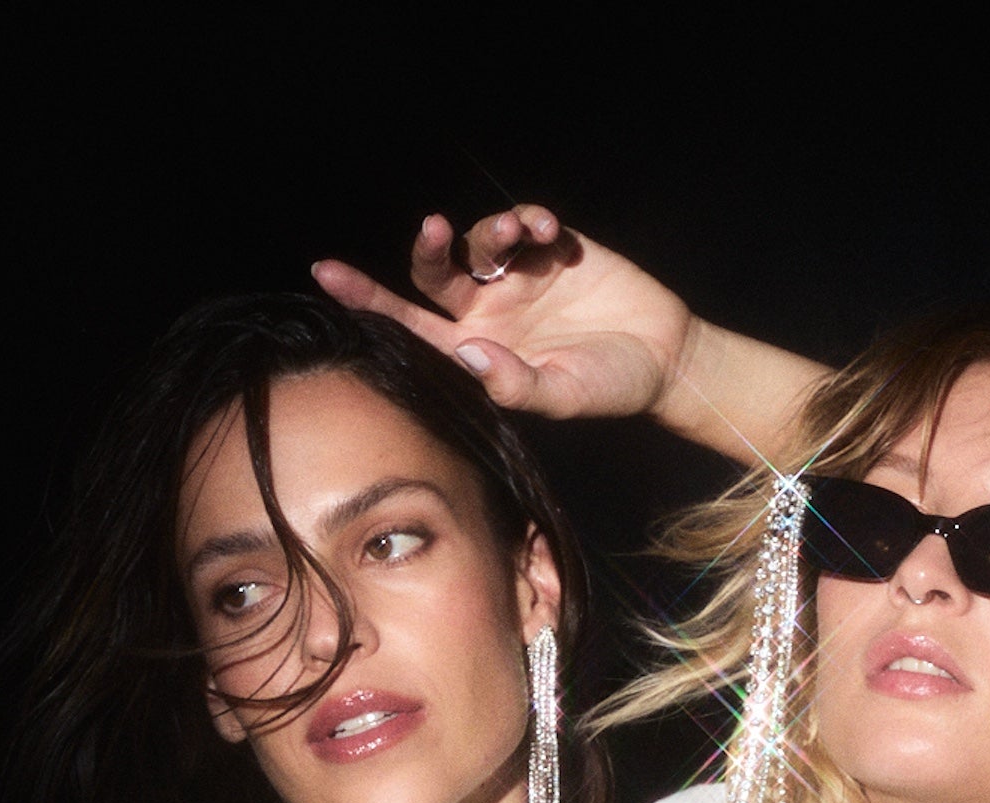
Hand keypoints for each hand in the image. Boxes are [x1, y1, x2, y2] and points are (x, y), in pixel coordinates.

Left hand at [313, 206, 695, 425]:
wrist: (663, 358)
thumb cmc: (609, 387)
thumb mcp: (564, 395)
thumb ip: (517, 382)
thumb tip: (471, 353)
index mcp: (477, 352)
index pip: (412, 327)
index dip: (368, 301)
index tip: (326, 274)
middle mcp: (487, 312)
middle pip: (433, 274)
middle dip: (428, 248)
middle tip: (437, 232)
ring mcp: (517, 278)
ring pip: (478, 241)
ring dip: (492, 231)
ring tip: (522, 234)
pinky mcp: (550, 248)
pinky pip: (525, 222)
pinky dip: (532, 220)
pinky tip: (552, 234)